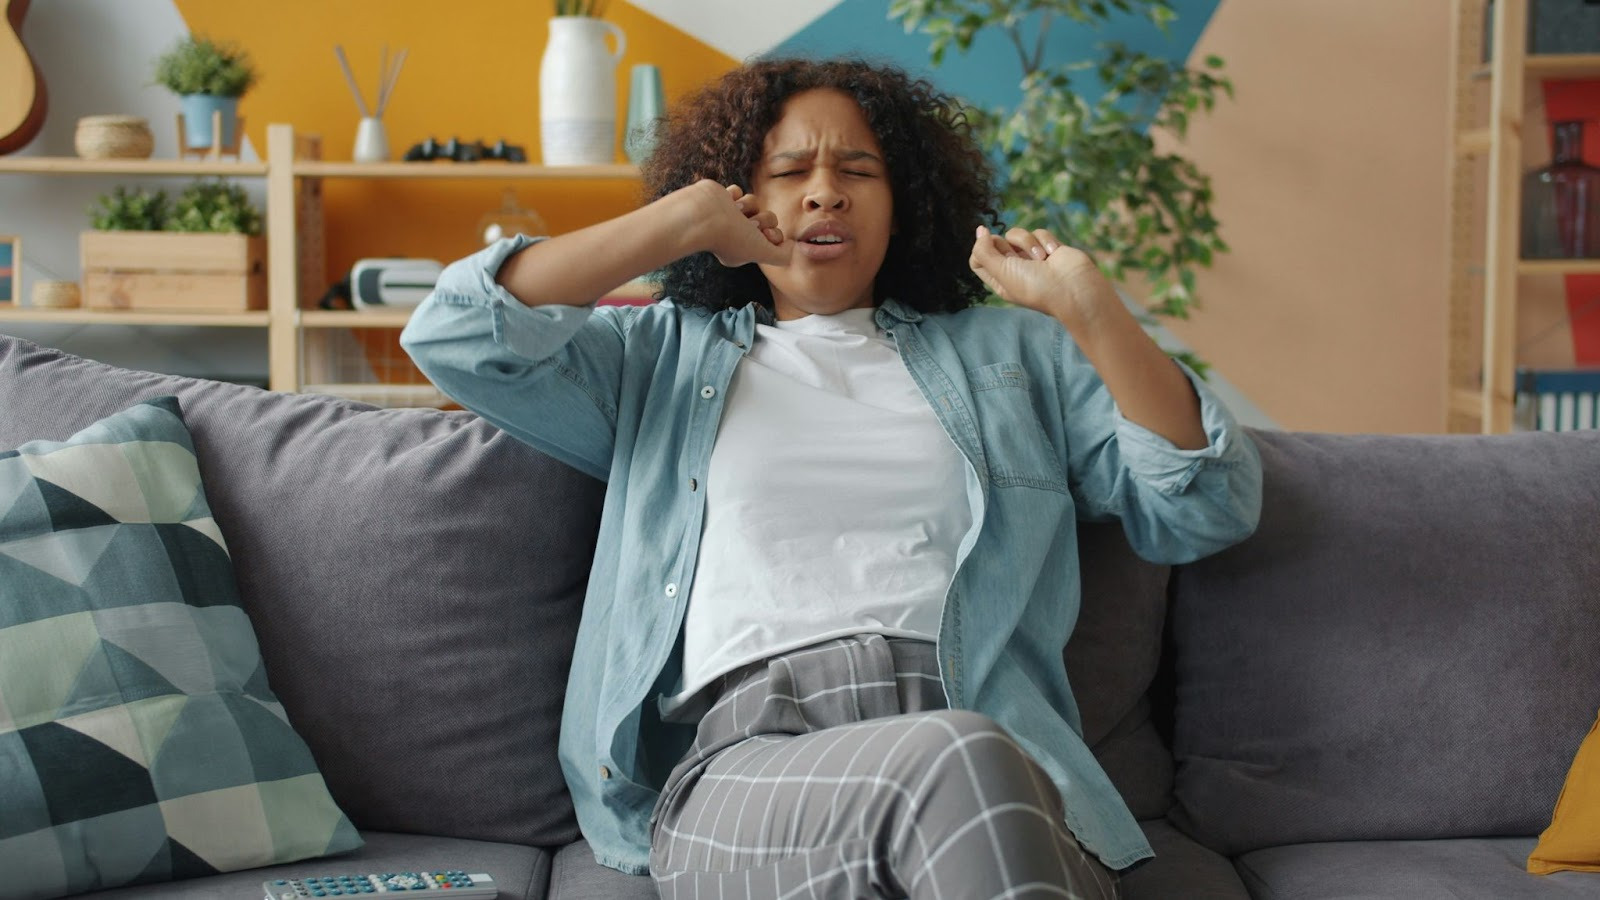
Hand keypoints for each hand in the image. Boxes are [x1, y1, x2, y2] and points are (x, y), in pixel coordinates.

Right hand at [681, 179, 790, 268]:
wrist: (703, 215)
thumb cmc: (731, 236)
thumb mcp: (763, 253)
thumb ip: (782, 256)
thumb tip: (792, 246)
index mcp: (743, 251)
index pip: (772, 239)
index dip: (774, 235)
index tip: (767, 235)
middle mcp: (735, 234)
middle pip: (767, 218)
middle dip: (763, 219)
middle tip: (750, 224)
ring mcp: (726, 216)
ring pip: (755, 203)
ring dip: (749, 205)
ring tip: (735, 211)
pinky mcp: (720, 199)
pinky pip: (739, 191)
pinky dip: (735, 194)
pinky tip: (727, 201)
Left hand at [969, 226, 1121, 331]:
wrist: (1073, 288)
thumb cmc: (1036, 285)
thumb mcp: (1002, 271)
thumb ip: (984, 252)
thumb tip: (980, 230)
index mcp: (1000, 280)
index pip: (978, 259)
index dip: (980, 249)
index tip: (990, 245)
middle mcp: (1014, 268)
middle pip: (997, 243)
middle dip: (1007, 245)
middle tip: (1017, 256)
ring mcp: (1032, 258)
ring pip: (1017, 234)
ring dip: (1028, 243)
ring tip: (1041, 259)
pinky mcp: (1049, 248)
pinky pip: (1038, 232)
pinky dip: (1046, 241)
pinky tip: (1054, 254)